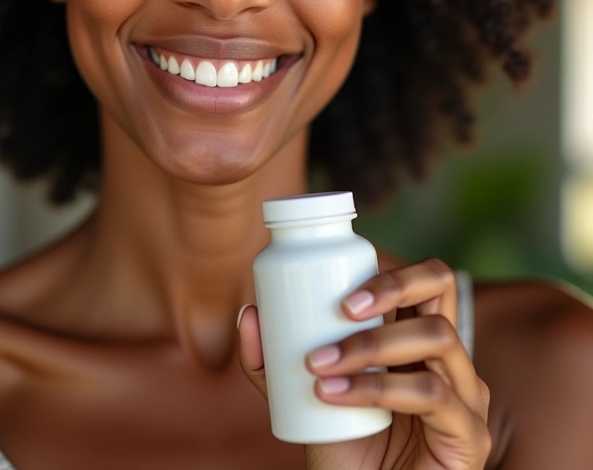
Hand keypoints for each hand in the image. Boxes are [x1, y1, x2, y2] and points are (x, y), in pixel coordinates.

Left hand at [238, 258, 490, 469]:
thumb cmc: (341, 446)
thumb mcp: (300, 397)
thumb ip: (272, 363)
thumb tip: (250, 312)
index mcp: (416, 341)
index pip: (422, 280)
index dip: (388, 274)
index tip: (337, 296)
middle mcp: (449, 359)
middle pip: (442, 286)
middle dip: (391, 285)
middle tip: (342, 309)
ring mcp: (466, 395)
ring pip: (436, 337)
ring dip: (371, 344)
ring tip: (319, 364)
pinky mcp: (470, 435)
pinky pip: (432, 393)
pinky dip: (379, 387)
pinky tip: (335, 394)